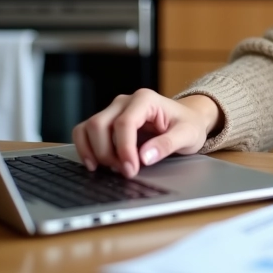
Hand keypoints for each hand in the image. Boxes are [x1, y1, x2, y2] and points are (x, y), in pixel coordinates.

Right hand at [72, 90, 221, 177]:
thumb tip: (144, 157)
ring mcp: (113, 110)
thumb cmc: (188, 125)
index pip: (124, 123)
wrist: (187, 119)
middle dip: (108, 154)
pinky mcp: (106, 122)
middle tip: (125, 172)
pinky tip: (96, 164)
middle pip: (99, 125)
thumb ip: (167, 144)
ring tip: (113, 169)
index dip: (124, 149)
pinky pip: (84, 132)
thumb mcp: (187, 135)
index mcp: (145, 99)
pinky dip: (85, 149)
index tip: (131, 170)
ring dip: (95, 152)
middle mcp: (125, 102)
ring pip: (88, 128)